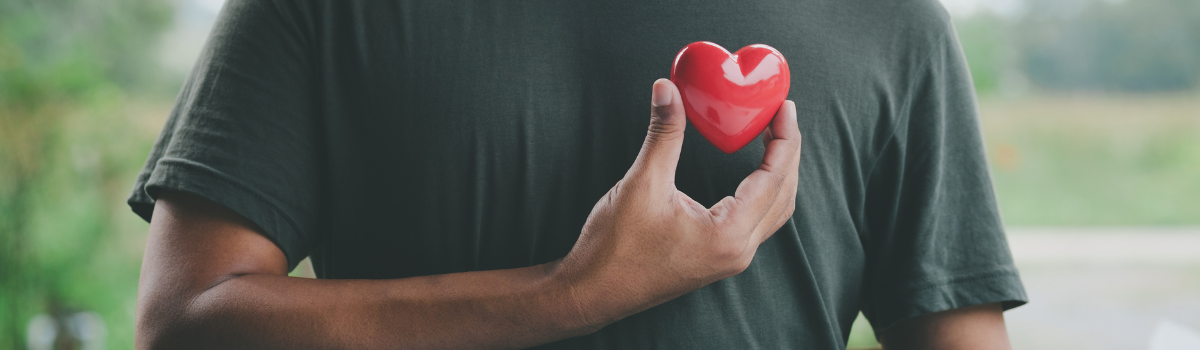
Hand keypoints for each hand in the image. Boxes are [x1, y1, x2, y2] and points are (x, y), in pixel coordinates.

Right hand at [551, 79, 801, 329]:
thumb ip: (663, 134)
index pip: (774, 179)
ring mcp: (729, 259)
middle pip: (783, 195)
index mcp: (728, 235)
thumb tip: (667, 88)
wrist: (592, 292)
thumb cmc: (614, 248)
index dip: (784, 138)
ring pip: (773, 212)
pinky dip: (762, 192)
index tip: (785, 107)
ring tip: (773, 138)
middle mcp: (738, 252)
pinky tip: (752, 173)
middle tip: (782, 115)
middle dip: (787, 153)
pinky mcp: (716, 259)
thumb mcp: (642, 184)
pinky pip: (756, 223)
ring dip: (779, 175)